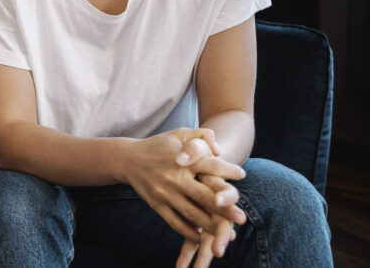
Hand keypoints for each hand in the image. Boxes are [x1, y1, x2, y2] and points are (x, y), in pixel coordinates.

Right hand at [122, 128, 244, 245]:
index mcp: (183, 159)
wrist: (127, 159)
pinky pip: (176, 223)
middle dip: (225, 208)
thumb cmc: (159, 146)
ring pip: (193, 214)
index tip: (242, 175)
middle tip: (242, 218)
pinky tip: (202, 235)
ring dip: (211, 225)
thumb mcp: (179, 133)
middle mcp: (175, 177)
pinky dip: (190, 231)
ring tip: (227, 232)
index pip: (210, 165)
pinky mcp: (157, 205)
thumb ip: (202, 135)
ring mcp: (165, 193)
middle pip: (204, 196)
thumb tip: (219, 150)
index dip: (227, 170)